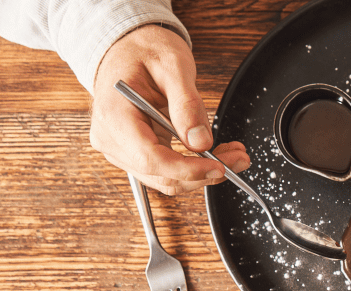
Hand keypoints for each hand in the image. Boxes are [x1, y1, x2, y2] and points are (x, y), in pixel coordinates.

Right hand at [90, 24, 249, 194]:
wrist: (128, 49)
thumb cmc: (144, 51)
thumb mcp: (173, 66)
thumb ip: (187, 105)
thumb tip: (200, 142)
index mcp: (114, 116)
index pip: (150, 159)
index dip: (187, 169)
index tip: (218, 166)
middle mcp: (112, 139)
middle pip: (162, 176)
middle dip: (204, 173)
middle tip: (238, 159)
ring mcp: (121, 150)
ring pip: (167, 180)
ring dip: (202, 174)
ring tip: (232, 155)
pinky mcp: (135, 154)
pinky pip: (167, 171)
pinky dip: (193, 168)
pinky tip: (215, 155)